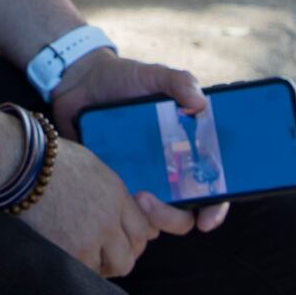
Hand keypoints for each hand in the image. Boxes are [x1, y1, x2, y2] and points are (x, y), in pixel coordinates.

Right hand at [15, 139, 159, 276]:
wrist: (16, 166)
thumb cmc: (50, 161)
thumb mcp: (93, 169)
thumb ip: (118, 197)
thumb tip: (144, 221)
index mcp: (116, 196)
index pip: (143, 231)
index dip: (134, 239)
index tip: (122, 240)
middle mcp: (107, 221)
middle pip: (128, 258)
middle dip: (119, 258)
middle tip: (104, 253)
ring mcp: (86, 241)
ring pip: (105, 270)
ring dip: (96, 264)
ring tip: (79, 250)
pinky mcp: (65, 254)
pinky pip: (81, 272)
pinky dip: (76, 267)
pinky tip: (65, 252)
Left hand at [48, 51, 232, 233]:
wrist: (79, 81)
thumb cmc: (122, 78)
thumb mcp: (154, 75)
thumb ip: (180, 82)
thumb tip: (201, 104)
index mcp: (187, 147)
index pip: (212, 186)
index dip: (216, 208)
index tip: (206, 218)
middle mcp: (169, 170)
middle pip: (184, 212)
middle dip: (173, 217)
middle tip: (149, 200)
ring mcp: (141, 179)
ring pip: (154, 219)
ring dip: (150, 218)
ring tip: (134, 196)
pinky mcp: (114, 184)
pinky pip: (123, 211)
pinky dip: (123, 213)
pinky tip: (116, 198)